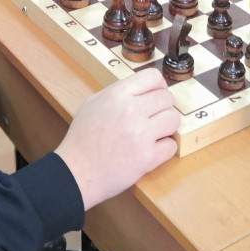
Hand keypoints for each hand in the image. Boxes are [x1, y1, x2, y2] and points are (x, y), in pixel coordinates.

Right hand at [55, 69, 179, 209]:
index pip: (153, 77)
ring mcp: (141, 134)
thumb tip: (141, 89)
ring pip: (173, 119)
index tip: (156, 95)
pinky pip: (171, 146)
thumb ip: (118, 92)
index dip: (159, 86)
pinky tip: (151, 150)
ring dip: (166, 127)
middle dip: (163, 108)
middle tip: (153, 118)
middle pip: (167, 98)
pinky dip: (164, 149)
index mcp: (117, 95)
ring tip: (154, 133)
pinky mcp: (147, 157)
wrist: (76, 173)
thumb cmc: (82, 139)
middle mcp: (131, 110)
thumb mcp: (92, 103)